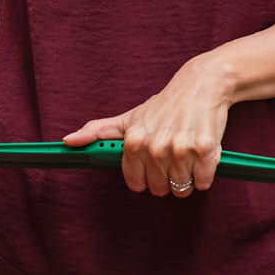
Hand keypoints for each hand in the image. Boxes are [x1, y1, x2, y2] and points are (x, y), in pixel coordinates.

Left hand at [63, 56, 232, 198]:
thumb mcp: (130, 117)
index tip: (153, 163)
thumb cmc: (165, 105)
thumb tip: (69, 141)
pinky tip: (202, 152)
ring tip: (187, 151)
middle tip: (173, 154)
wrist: (202, 84)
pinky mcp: (205, 150)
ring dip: (188, 175)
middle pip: (160, 189)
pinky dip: (205, 172)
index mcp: (134, 141)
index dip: (147, 177)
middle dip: (168, 177)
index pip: (137, 184)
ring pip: (182, 188)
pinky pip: (203, 182)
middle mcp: (155, 147)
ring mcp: (181, 149)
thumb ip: (98, 131)